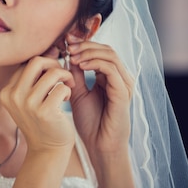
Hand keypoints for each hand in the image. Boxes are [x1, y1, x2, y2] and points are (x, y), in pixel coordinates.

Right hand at [0, 54, 75, 153]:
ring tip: (68, 87)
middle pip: (37, 61)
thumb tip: (52, 48)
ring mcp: (28, 104)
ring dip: (65, 77)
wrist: (47, 150)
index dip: (45, 63)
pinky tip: (67, 98)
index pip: (27, 63)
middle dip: (54, 64)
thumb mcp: (30, 98)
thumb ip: (35, 77)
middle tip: (63, 75)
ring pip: (52, 73)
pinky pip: (62, 87)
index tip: (54, 73)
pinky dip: (68, 90)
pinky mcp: (45, 112)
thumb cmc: (42, 121)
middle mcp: (13, 96)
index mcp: (6, 92)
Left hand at [66, 35, 134, 157]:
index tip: (64, 42)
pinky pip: (111, 69)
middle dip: (85, 44)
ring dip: (89, 52)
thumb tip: (67, 55)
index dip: (83, 44)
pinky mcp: (123, 92)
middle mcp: (120, 78)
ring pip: (110, 55)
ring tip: (72, 55)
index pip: (100, 51)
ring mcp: (124, 84)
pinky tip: (81, 64)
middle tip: (68, 45)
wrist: (99, 146)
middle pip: (106, 49)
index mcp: (110, 77)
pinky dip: (95, 62)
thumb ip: (75, 74)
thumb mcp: (77, 93)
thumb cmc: (90, 123)